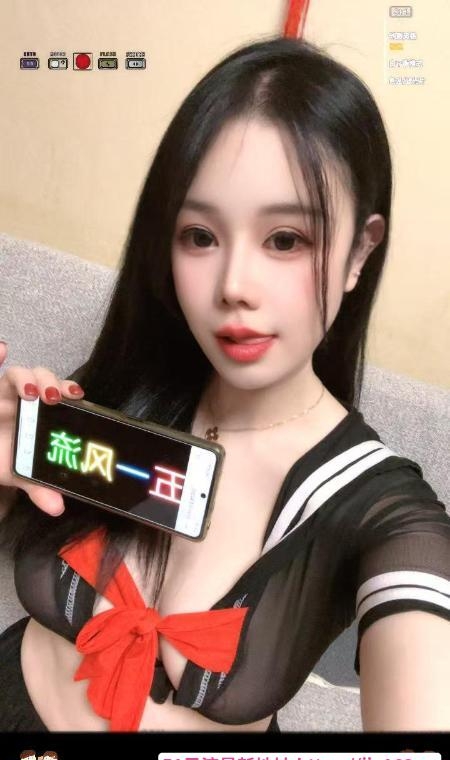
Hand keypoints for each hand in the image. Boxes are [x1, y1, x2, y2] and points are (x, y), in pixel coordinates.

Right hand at [0, 341, 84, 515]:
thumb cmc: (4, 457)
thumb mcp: (19, 474)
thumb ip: (38, 488)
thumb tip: (57, 507)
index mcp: (40, 412)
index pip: (60, 392)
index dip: (70, 389)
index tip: (78, 395)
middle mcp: (23, 397)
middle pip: (42, 378)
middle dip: (50, 382)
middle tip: (55, 398)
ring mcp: (2, 393)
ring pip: (16, 373)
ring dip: (26, 378)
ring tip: (30, 394)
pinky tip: (2, 348)